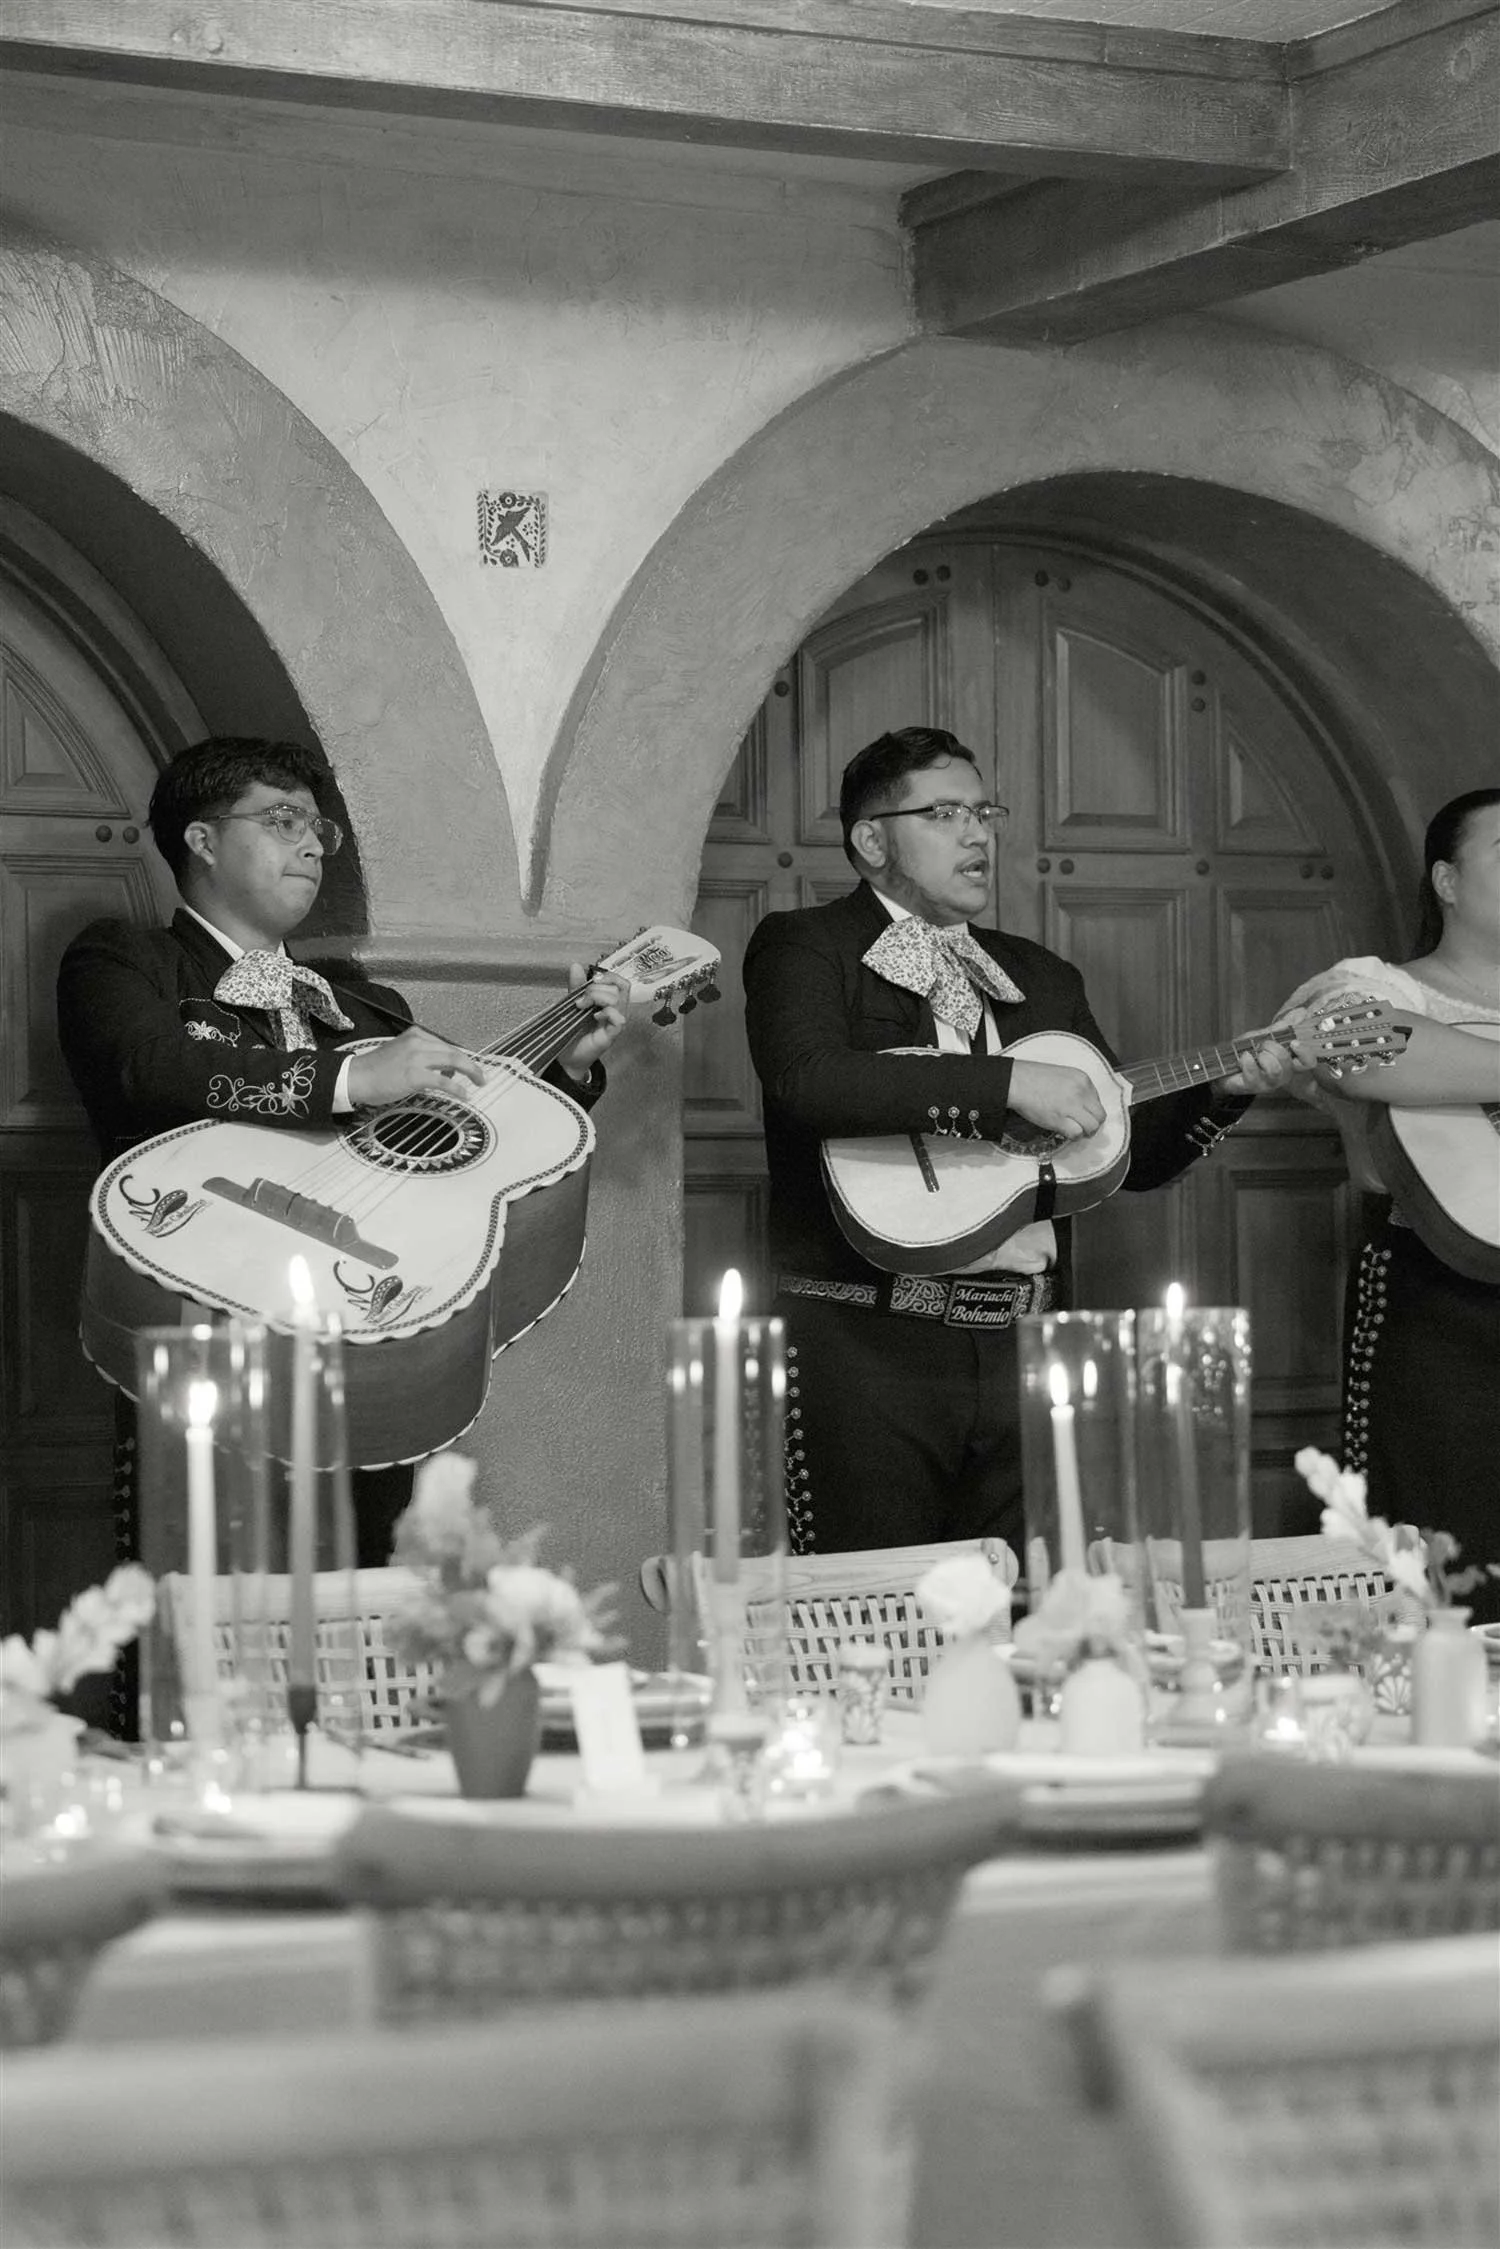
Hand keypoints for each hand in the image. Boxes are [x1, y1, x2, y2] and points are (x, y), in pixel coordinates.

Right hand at [346, 1027, 486, 1107]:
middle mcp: (418, 1042)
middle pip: (453, 1052)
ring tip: (479, 1082)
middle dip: (470, 1064)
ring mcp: (416, 1057)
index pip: (445, 1045)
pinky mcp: (414, 1075)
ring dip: (470, 1072)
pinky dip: (457, 1088)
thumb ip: (422, 1057)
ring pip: (452, 1061)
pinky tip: (464, 1094)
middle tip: (481, 1076)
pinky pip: (443, 1081)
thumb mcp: (401, 1054)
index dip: (461, 1057)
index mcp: (415, 1035)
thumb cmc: (376, 1070)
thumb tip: (446, 1070)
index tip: (470, 1067)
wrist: (356, 1077)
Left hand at [557, 963, 627, 1082]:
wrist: (566, 1058)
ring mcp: (614, 1024)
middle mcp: (615, 1012)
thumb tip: (576, 966)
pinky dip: (606, 1013)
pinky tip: (594, 1017)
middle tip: (581, 1000)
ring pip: (618, 1001)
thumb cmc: (573, 1033)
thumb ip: (576, 987)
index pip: (621, 983)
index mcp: (608, 1003)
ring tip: (582, 1007)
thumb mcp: (573, 1005)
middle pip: (620, 988)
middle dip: (597, 988)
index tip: (592, 979)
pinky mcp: (611, 1036)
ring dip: (597, 998)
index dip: (609, 976)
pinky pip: (618, 1020)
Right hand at [1006, 1058, 1106, 1139]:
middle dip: (1093, 1124)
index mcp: (1082, 1079)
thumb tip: (1082, 1105)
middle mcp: (1080, 1092)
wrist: (1016, 1081)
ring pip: (1092, 1126)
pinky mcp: (1059, 1119)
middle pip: (1099, 1116)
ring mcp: (1071, 1106)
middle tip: (1084, 1127)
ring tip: (1076, 1131)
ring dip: (1085, 1132)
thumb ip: (1075, 1088)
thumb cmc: (1032, 1077)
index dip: (1090, 1111)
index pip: (1097, 1101)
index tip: (1083, 1114)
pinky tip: (1066, 1132)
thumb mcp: (1062, 1075)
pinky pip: (1077, 1133)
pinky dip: (1073, 1136)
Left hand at [1217, 1013, 1322, 1097]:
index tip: (1294, 1042)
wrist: (1225, 1065)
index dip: (1305, 1053)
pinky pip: (1254, 1074)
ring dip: (1263, 1057)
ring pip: (1274, 1071)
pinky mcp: (1252, 1086)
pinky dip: (1248, 1062)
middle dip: (1274, 1048)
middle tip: (1263, 1044)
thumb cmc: (1248, 1052)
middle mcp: (1282, 1075)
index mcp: (1289, 1062)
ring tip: (1255, 1053)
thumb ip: (1282, 1027)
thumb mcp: (1265, 1036)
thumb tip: (1301, 1012)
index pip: (1308, 1063)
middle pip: (1288, 1064)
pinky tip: (1244, 1057)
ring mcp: (1268, 1083)